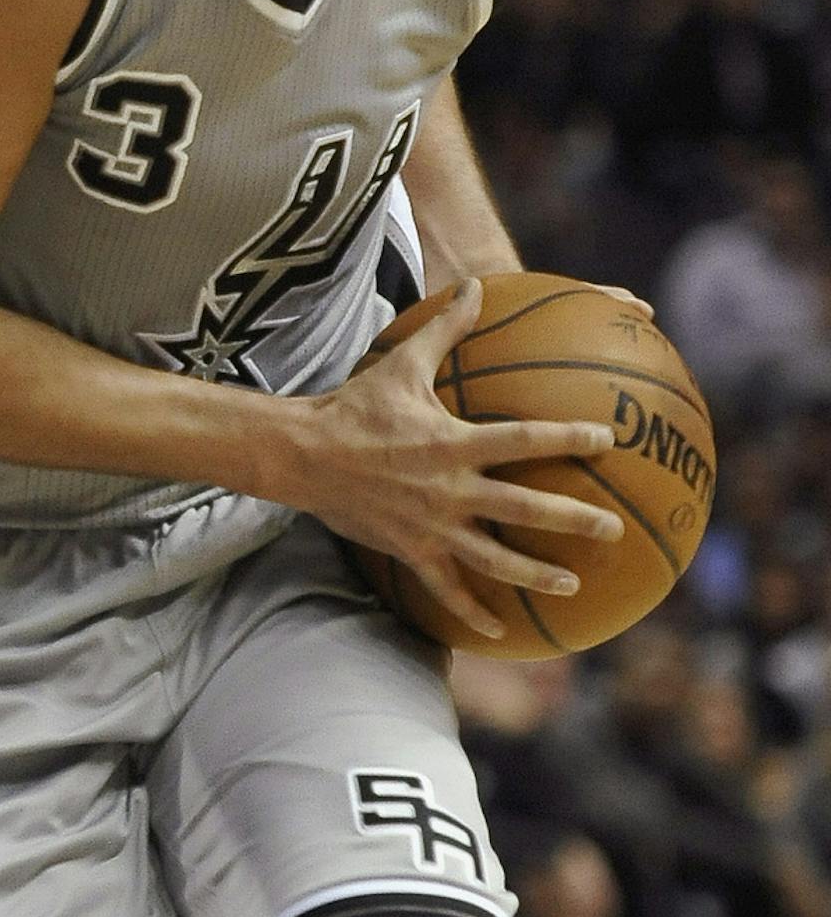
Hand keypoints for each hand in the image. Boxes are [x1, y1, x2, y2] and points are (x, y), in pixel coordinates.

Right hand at [286, 277, 625, 642]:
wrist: (302, 456)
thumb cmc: (354, 406)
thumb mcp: (401, 363)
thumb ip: (445, 328)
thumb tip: (474, 284)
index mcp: (454, 443)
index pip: (523, 441)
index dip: (567, 439)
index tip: (608, 439)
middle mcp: (450, 489)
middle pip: (523, 510)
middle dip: (573, 521)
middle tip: (614, 530)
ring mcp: (431, 526)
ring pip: (493, 558)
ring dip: (535, 575)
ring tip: (572, 585)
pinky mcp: (410, 551)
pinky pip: (446, 590)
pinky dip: (473, 612)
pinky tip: (503, 632)